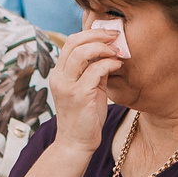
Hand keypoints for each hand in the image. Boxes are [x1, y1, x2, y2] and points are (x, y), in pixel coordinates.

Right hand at [48, 24, 125, 155]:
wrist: (77, 143)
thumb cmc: (85, 117)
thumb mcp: (89, 88)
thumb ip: (94, 69)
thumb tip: (109, 51)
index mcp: (59, 73)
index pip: (71, 42)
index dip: (90, 33)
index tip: (109, 33)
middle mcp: (59, 77)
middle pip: (74, 42)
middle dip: (98, 35)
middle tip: (116, 36)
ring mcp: (67, 86)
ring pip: (82, 53)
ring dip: (103, 48)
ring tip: (117, 52)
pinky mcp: (79, 95)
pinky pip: (95, 70)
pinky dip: (109, 64)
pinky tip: (118, 66)